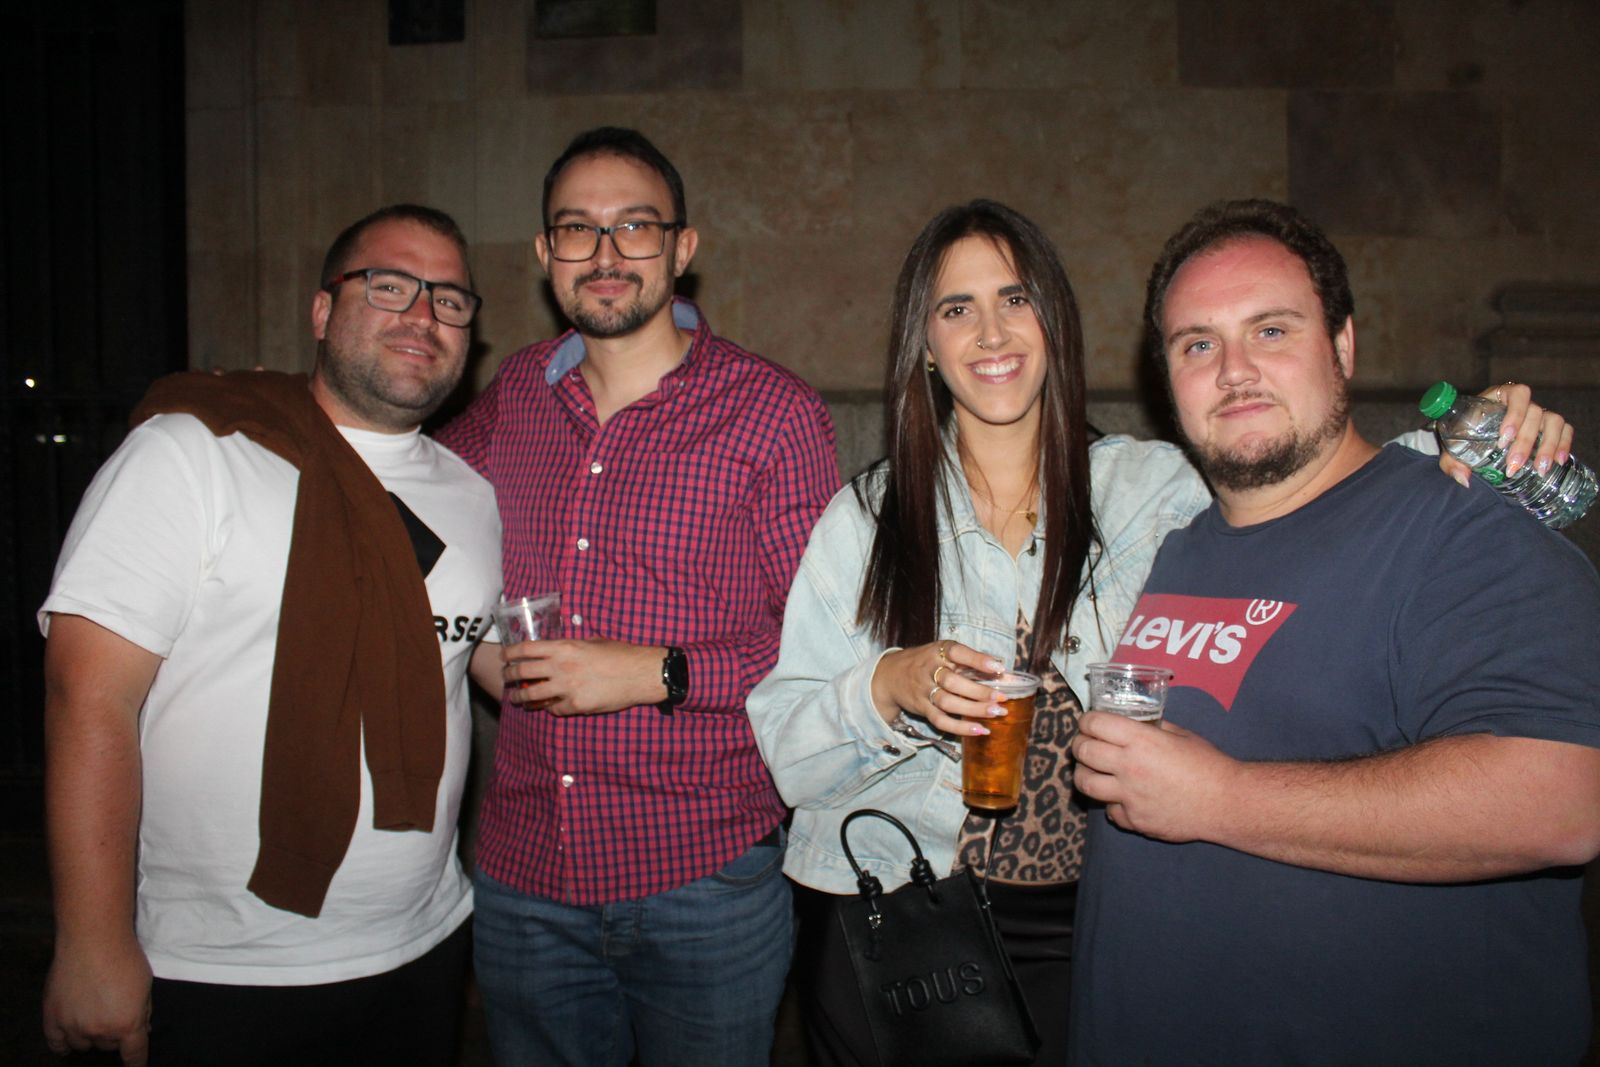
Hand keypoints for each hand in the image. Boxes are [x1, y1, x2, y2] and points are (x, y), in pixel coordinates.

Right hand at [42, 935, 151, 1065]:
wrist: (92, 939)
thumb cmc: (126, 957)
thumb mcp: (146, 986)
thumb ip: (142, 1012)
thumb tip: (142, 1030)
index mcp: (126, 1024)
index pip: (133, 1055)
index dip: (137, 1063)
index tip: (137, 1066)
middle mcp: (99, 1031)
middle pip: (108, 1046)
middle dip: (113, 1034)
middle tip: (114, 1014)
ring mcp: (72, 1026)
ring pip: (83, 1045)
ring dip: (90, 1036)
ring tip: (94, 1017)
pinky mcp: (52, 1017)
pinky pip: (56, 1043)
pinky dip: (63, 1044)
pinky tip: (68, 1041)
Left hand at [501, 637, 664, 715]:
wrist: (640, 673)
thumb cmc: (620, 654)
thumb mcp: (593, 642)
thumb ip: (571, 648)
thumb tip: (558, 651)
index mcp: (564, 647)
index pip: (525, 649)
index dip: (510, 653)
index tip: (505, 657)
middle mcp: (560, 666)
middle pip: (522, 672)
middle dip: (510, 675)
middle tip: (507, 677)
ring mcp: (567, 688)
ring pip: (532, 695)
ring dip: (521, 698)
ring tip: (517, 699)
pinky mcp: (576, 705)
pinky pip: (554, 709)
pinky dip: (549, 708)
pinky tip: (547, 707)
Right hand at [869, 640, 1008, 734]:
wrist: (889, 676)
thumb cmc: (927, 663)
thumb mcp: (943, 654)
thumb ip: (971, 663)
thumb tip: (1007, 675)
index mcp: (938, 651)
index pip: (958, 653)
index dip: (978, 660)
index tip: (998, 668)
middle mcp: (929, 670)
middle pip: (953, 682)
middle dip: (979, 691)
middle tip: (1002, 698)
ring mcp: (924, 691)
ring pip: (948, 702)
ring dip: (974, 709)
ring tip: (996, 713)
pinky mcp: (922, 708)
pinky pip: (941, 721)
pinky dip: (961, 727)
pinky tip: (980, 730)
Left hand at [1070, 711, 1238, 842]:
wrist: (1226, 803)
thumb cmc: (1208, 764)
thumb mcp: (1180, 734)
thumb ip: (1152, 727)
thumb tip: (1134, 723)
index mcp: (1141, 740)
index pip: (1094, 724)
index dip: (1087, 720)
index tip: (1088, 723)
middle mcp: (1129, 767)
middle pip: (1083, 752)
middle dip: (1080, 745)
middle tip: (1085, 745)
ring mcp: (1129, 796)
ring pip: (1085, 784)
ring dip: (1084, 774)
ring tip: (1092, 771)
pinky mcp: (1135, 820)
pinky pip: (1110, 811)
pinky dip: (1112, 804)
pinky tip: (1122, 798)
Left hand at [1440, 382, 1574, 484]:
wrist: (1474, 435)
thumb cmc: (1463, 434)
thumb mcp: (1453, 445)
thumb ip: (1452, 461)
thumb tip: (1464, 479)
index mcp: (1499, 396)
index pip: (1517, 394)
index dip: (1515, 415)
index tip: (1504, 439)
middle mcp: (1522, 402)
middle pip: (1535, 413)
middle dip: (1525, 442)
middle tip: (1513, 466)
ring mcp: (1538, 414)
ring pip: (1554, 421)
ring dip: (1549, 445)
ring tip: (1539, 469)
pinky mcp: (1549, 427)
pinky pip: (1565, 430)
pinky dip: (1564, 444)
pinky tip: (1558, 462)